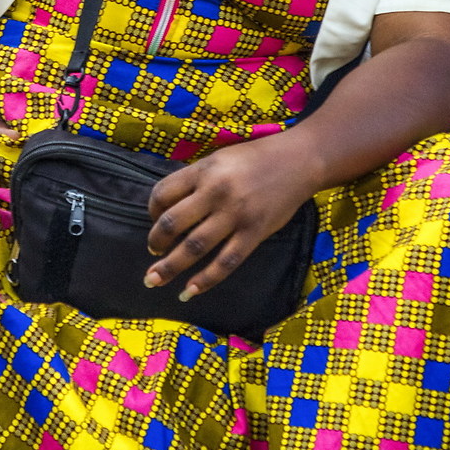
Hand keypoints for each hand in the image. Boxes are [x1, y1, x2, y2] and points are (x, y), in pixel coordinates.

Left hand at [144, 136, 320, 298]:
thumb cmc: (255, 158)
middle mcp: (216, 192)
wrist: (299, 160)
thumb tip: (168, 208)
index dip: (150, 211)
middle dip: (155, 243)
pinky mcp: (254, 232)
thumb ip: (196, 180)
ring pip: (194, 247)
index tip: (154, 221)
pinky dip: (205, 280)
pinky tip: (189, 292)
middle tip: (152, 253)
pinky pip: (226, 262)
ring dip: (170, 267)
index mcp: (203, 170)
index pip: (162, 194)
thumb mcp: (219, 158)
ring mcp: (236, 214)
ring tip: (154, 279)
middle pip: (172, 223)